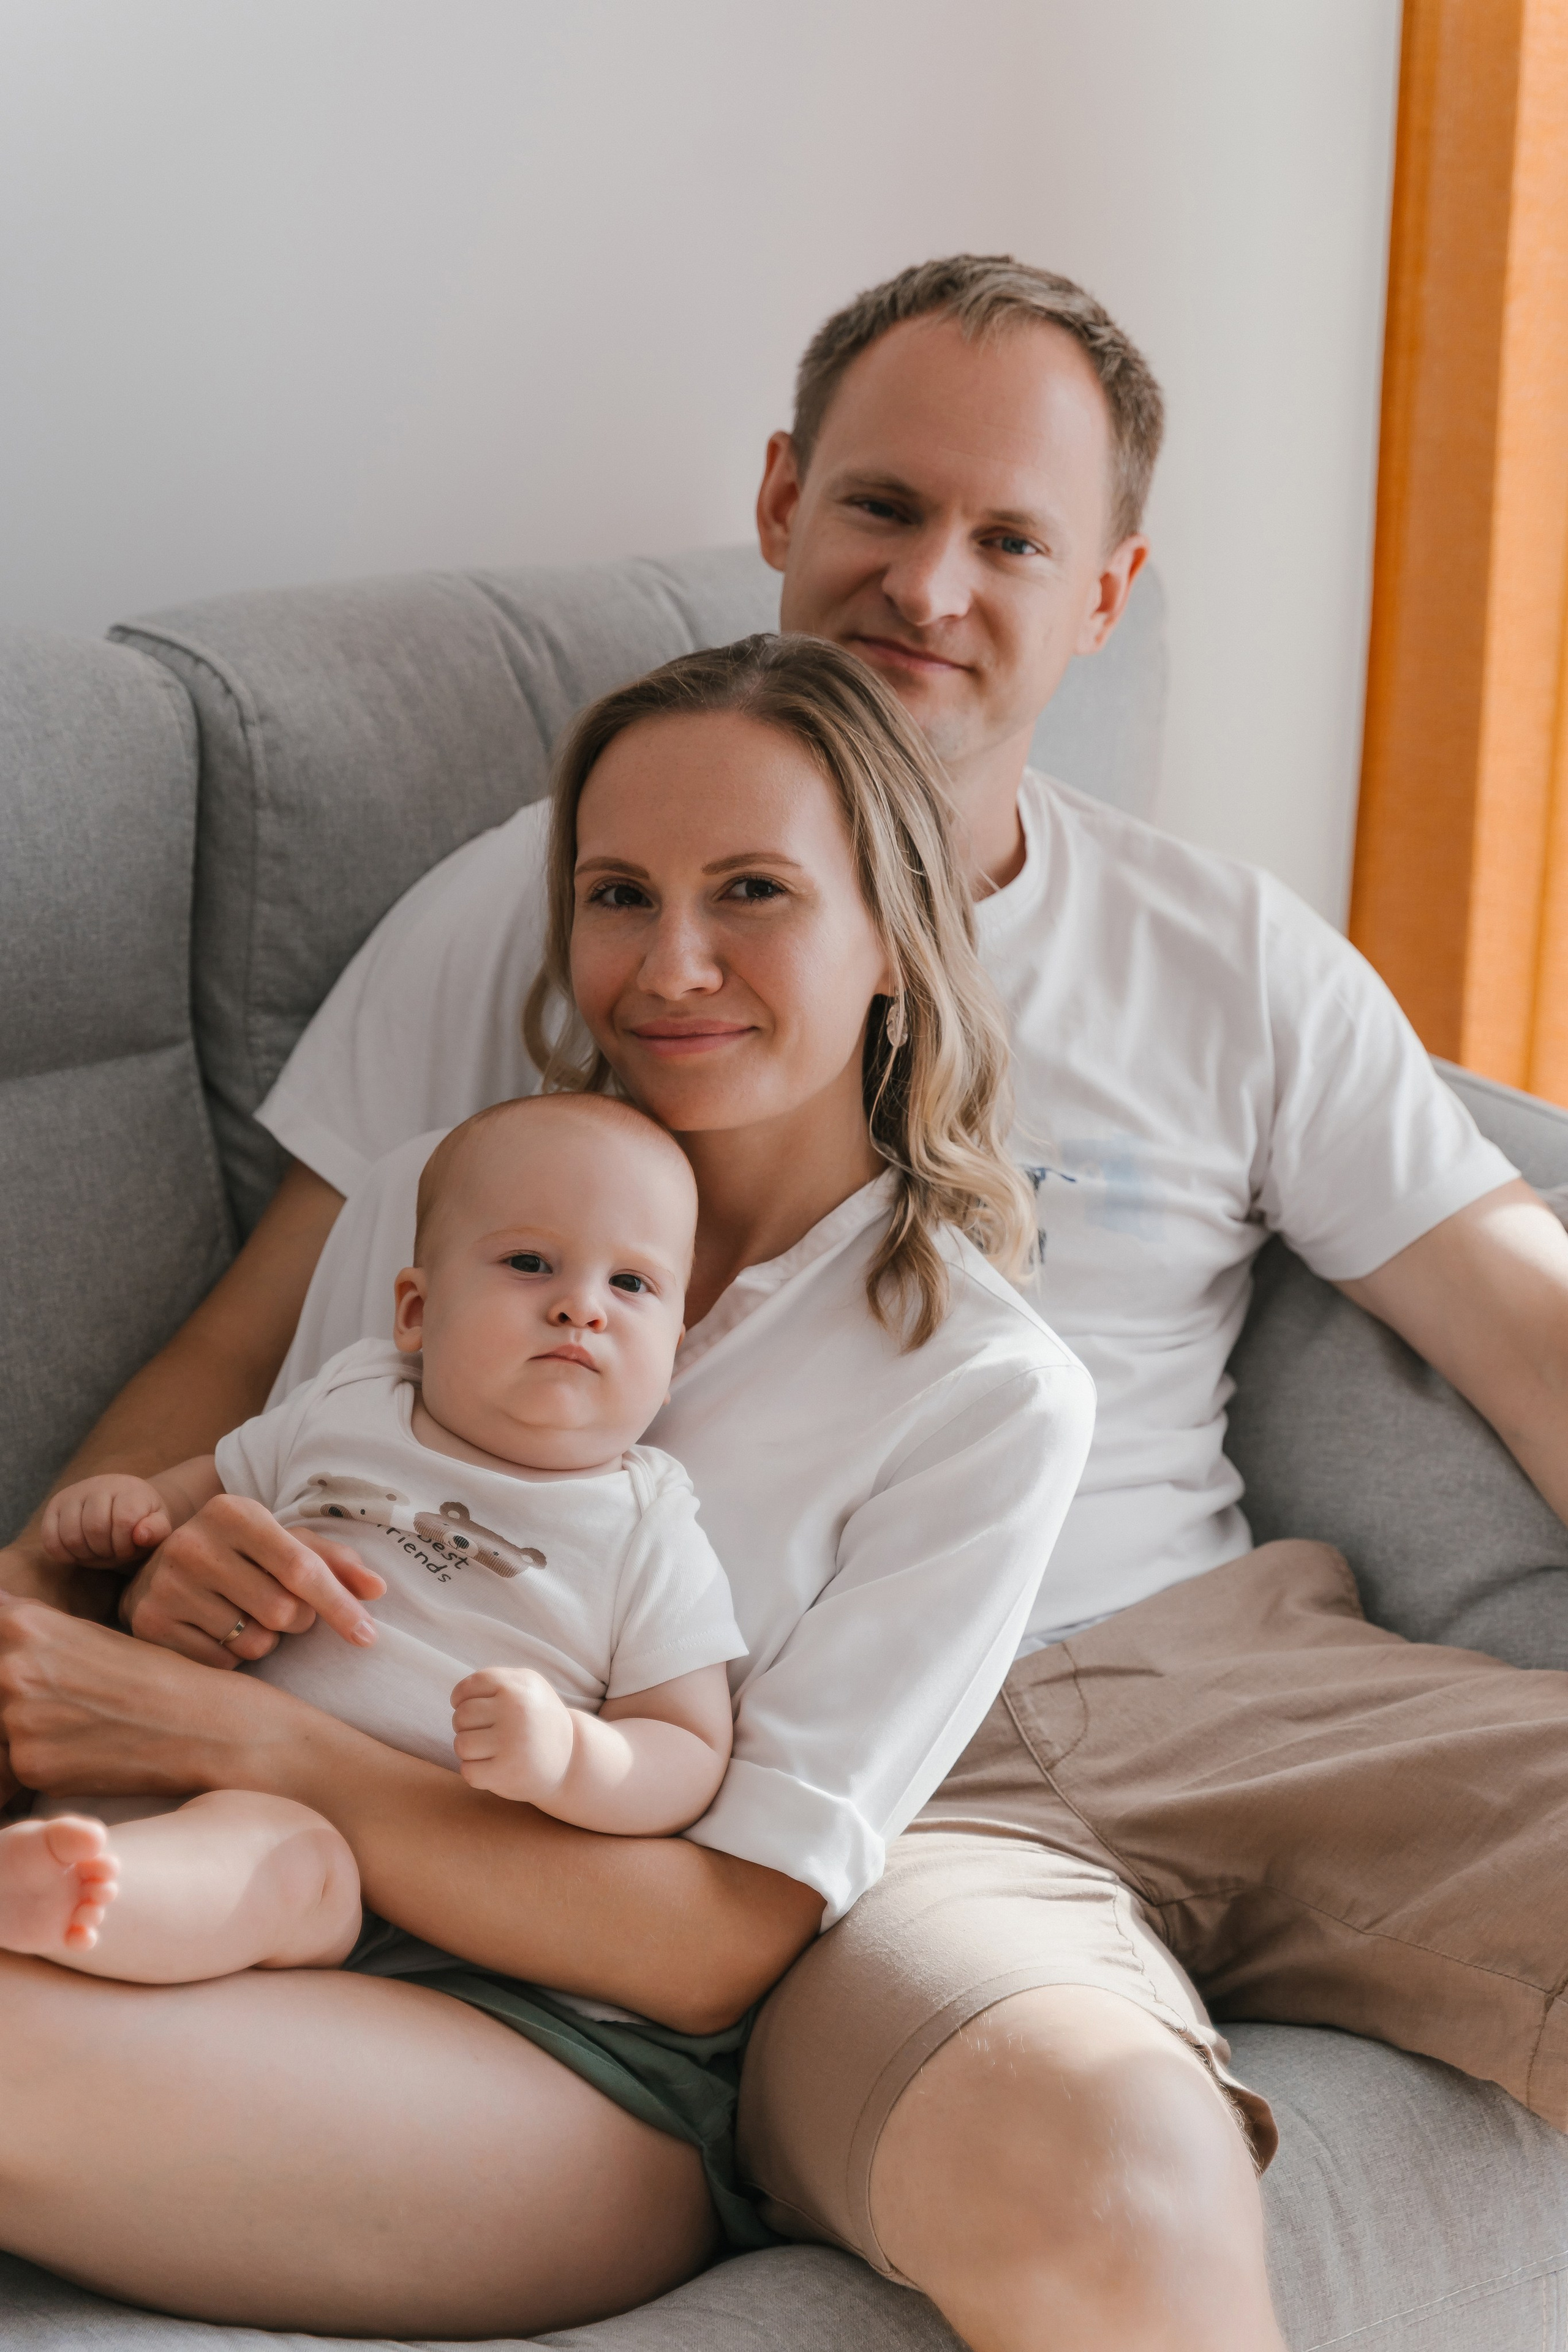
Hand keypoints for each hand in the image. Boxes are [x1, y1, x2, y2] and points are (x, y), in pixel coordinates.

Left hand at [0, 1594, 274, 1796]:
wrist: (205, 1724)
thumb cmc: (155, 1675)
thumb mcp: (88, 1636)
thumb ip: (30, 1635)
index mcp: (24, 1624)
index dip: (6, 1658)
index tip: (29, 1675)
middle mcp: (12, 1668)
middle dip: (16, 1700)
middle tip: (71, 1704)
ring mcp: (18, 1719)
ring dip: (27, 1732)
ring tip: (80, 1728)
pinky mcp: (31, 1766)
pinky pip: (15, 1766)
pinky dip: (44, 1763)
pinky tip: (86, 1753)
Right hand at [41, 1475, 170, 1566]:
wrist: (121, 1506)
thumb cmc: (141, 1521)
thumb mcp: (157, 1526)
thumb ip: (156, 1530)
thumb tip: (141, 1535)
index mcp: (128, 1488)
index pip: (124, 1520)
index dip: (125, 1544)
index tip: (130, 1547)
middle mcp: (99, 1485)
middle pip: (95, 1528)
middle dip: (106, 1550)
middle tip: (113, 1551)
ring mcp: (73, 1494)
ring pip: (71, 1535)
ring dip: (86, 1554)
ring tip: (99, 1551)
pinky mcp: (55, 1506)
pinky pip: (50, 1539)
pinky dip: (65, 1555)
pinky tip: (80, 1553)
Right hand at [120, 1494, 384, 1668]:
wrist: (159, 1572)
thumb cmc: (240, 1557)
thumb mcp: (283, 1543)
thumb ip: (334, 1561)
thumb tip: (378, 1589)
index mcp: (234, 1512)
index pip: (301, 1567)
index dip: (340, 1605)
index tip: (369, 1636)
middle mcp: (194, 1543)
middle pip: (282, 1611)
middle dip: (297, 1620)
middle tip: (282, 1608)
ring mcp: (167, 1585)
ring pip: (254, 1642)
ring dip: (265, 1639)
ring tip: (244, 1614)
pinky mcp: (150, 1624)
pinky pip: (222, 1663)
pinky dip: (232, 1655)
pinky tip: (216, 1629)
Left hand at [451, 1667, 575, 1801]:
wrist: (571, 1759)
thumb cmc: (537, 1720)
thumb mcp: (528, 1687)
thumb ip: (495, 1682)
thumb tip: (457, 1698)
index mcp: (519, 1686)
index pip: (468, 1687)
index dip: (461, 1699)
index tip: (473, 1709)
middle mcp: (517, 1710)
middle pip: (461, 1716)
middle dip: (467, 1726)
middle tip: (486, 1732)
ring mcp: (512, 1742)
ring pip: (461, 1744)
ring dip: (470, 1750)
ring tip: (488, 1749)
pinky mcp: (507, 1772)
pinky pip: (468, 1770)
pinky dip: (475, 1771)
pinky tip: (492, 1767)